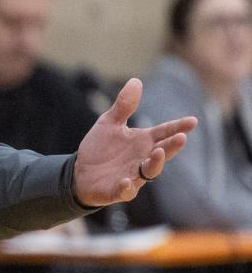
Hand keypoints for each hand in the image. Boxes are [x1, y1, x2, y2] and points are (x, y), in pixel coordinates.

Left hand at [73, 78, 196, 206]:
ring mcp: (132, 175)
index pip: (164, 133)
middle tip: (181, 138)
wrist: (79, 172)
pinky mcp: (117, 190)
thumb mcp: (109, 123)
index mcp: (143, 141)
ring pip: (149, 172)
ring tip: (158, 152)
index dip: (178, 127)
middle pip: (162, 153)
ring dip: (155, 164)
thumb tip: (135, 81)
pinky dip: (127, 188)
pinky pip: (125, 191)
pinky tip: (126, 182)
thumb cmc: (100, 148)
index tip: (192, 121)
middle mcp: (142, 159)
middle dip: (172, 146)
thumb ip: (124, 106)